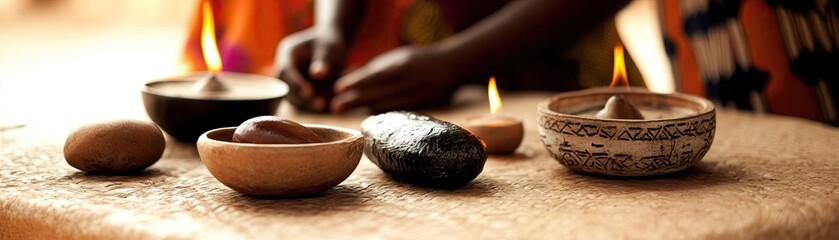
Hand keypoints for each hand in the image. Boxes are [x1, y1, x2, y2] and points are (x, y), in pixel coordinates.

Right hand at [275, 27, 345, 111]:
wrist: (332, 45)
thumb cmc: (332, 42)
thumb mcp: (330, 48)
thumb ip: (324, 60)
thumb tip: (316, 74)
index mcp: (287, 52)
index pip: (285, 70)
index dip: (296, 83)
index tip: (309, 93)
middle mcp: (284, 67)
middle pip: (285, 87)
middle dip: (301, 98)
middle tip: (320, 105)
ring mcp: (289, 80)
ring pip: (292, 98)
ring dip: (306, 105)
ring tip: (324, 106)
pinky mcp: (297, 90)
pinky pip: (301, 103)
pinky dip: (312, 106)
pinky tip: (326, 107)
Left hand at [331, 46, 459, 112]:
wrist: (454, 66)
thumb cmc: (420, 59)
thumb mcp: (400, 57)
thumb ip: (379, 67)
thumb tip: (351, 77)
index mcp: (403, 64)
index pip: (375, 75)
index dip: (355, 82)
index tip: (337, 88)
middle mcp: (409, 80)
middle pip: (376, 91)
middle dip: (353, 99)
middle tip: (333, 106)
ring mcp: (416, 95)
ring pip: (384, 103)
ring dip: (362, 107)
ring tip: (343, 109)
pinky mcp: (421, 106)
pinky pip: (395, 111)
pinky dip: (379, 112)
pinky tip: (366, 114)